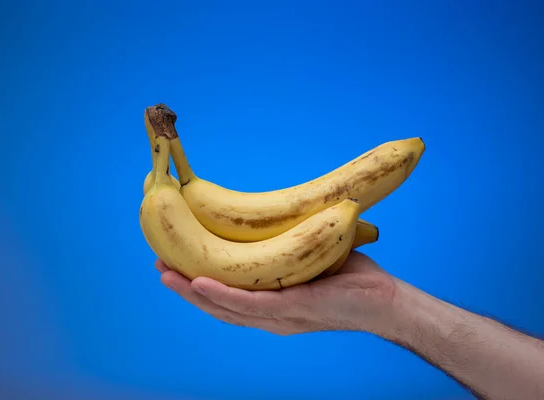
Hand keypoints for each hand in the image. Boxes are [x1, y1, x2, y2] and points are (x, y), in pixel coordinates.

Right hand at [155, 251, 399, 336]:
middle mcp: (270, 316)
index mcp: (271, 306)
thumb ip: (283, 252)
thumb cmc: (348, 279)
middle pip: (217, 305)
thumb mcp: (306, 262)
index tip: (173, 265)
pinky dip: (225, 295)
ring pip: (226, 307)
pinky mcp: (295, 308)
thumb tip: (269, 224)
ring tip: (166, 274)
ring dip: (193, 292)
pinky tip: (201, 283)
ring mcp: (281, 315)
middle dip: (184, 288)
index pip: (226, 299)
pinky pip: (254, 303)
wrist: (385, 301)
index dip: (196, 286)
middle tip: (158, 266)